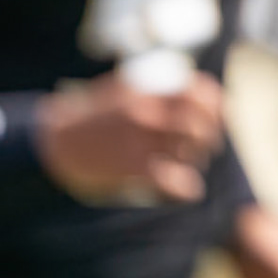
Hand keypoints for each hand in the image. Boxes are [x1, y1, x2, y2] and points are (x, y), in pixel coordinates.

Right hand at [35, 70, 224, 205]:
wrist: (55, 140)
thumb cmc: (92, 113)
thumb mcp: (124, 88)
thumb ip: (156, 88)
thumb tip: (193, 88)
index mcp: (148, 91)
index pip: (199, 91)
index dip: (217, 103)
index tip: (222, 112)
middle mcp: (148, 113)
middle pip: (201, 123)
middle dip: (212, 134)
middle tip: (209, 143)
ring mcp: (141, 141)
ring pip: (190, 150)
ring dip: (198, 158)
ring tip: (193, 161)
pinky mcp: (133, 168)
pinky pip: (173, 179)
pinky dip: (186, 187)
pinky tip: (188, 189)